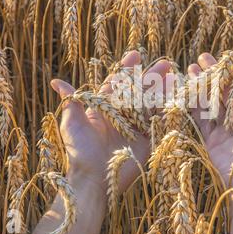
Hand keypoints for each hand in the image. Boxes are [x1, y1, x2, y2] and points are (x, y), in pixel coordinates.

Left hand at [51, 51, 170, 190]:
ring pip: (151, 105)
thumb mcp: (72, 122)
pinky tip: (176, 97)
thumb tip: (56, 82)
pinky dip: (167, 111)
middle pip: (139, 92)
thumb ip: (72, 100)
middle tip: (164, 63)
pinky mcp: (146, 142)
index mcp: (104, 110)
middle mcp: (121, 117)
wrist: (93, 179)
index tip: (136, 54)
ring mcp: (135, 129)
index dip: (126, 69)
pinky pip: (158, 123)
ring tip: (174, 75)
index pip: (118, 84)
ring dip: (162, 90)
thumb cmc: (79, 151)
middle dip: (151, 77)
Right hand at [187, 53, 232, 186]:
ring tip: (190, 69)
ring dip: (202, 85)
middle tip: (201, 58)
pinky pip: (201, 117)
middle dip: (214, 73)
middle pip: (224, 90)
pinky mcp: (211, 137)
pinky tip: (186, 90)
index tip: (223, 56)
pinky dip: (193, 104)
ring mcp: (224, 127)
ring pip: (211, 101)